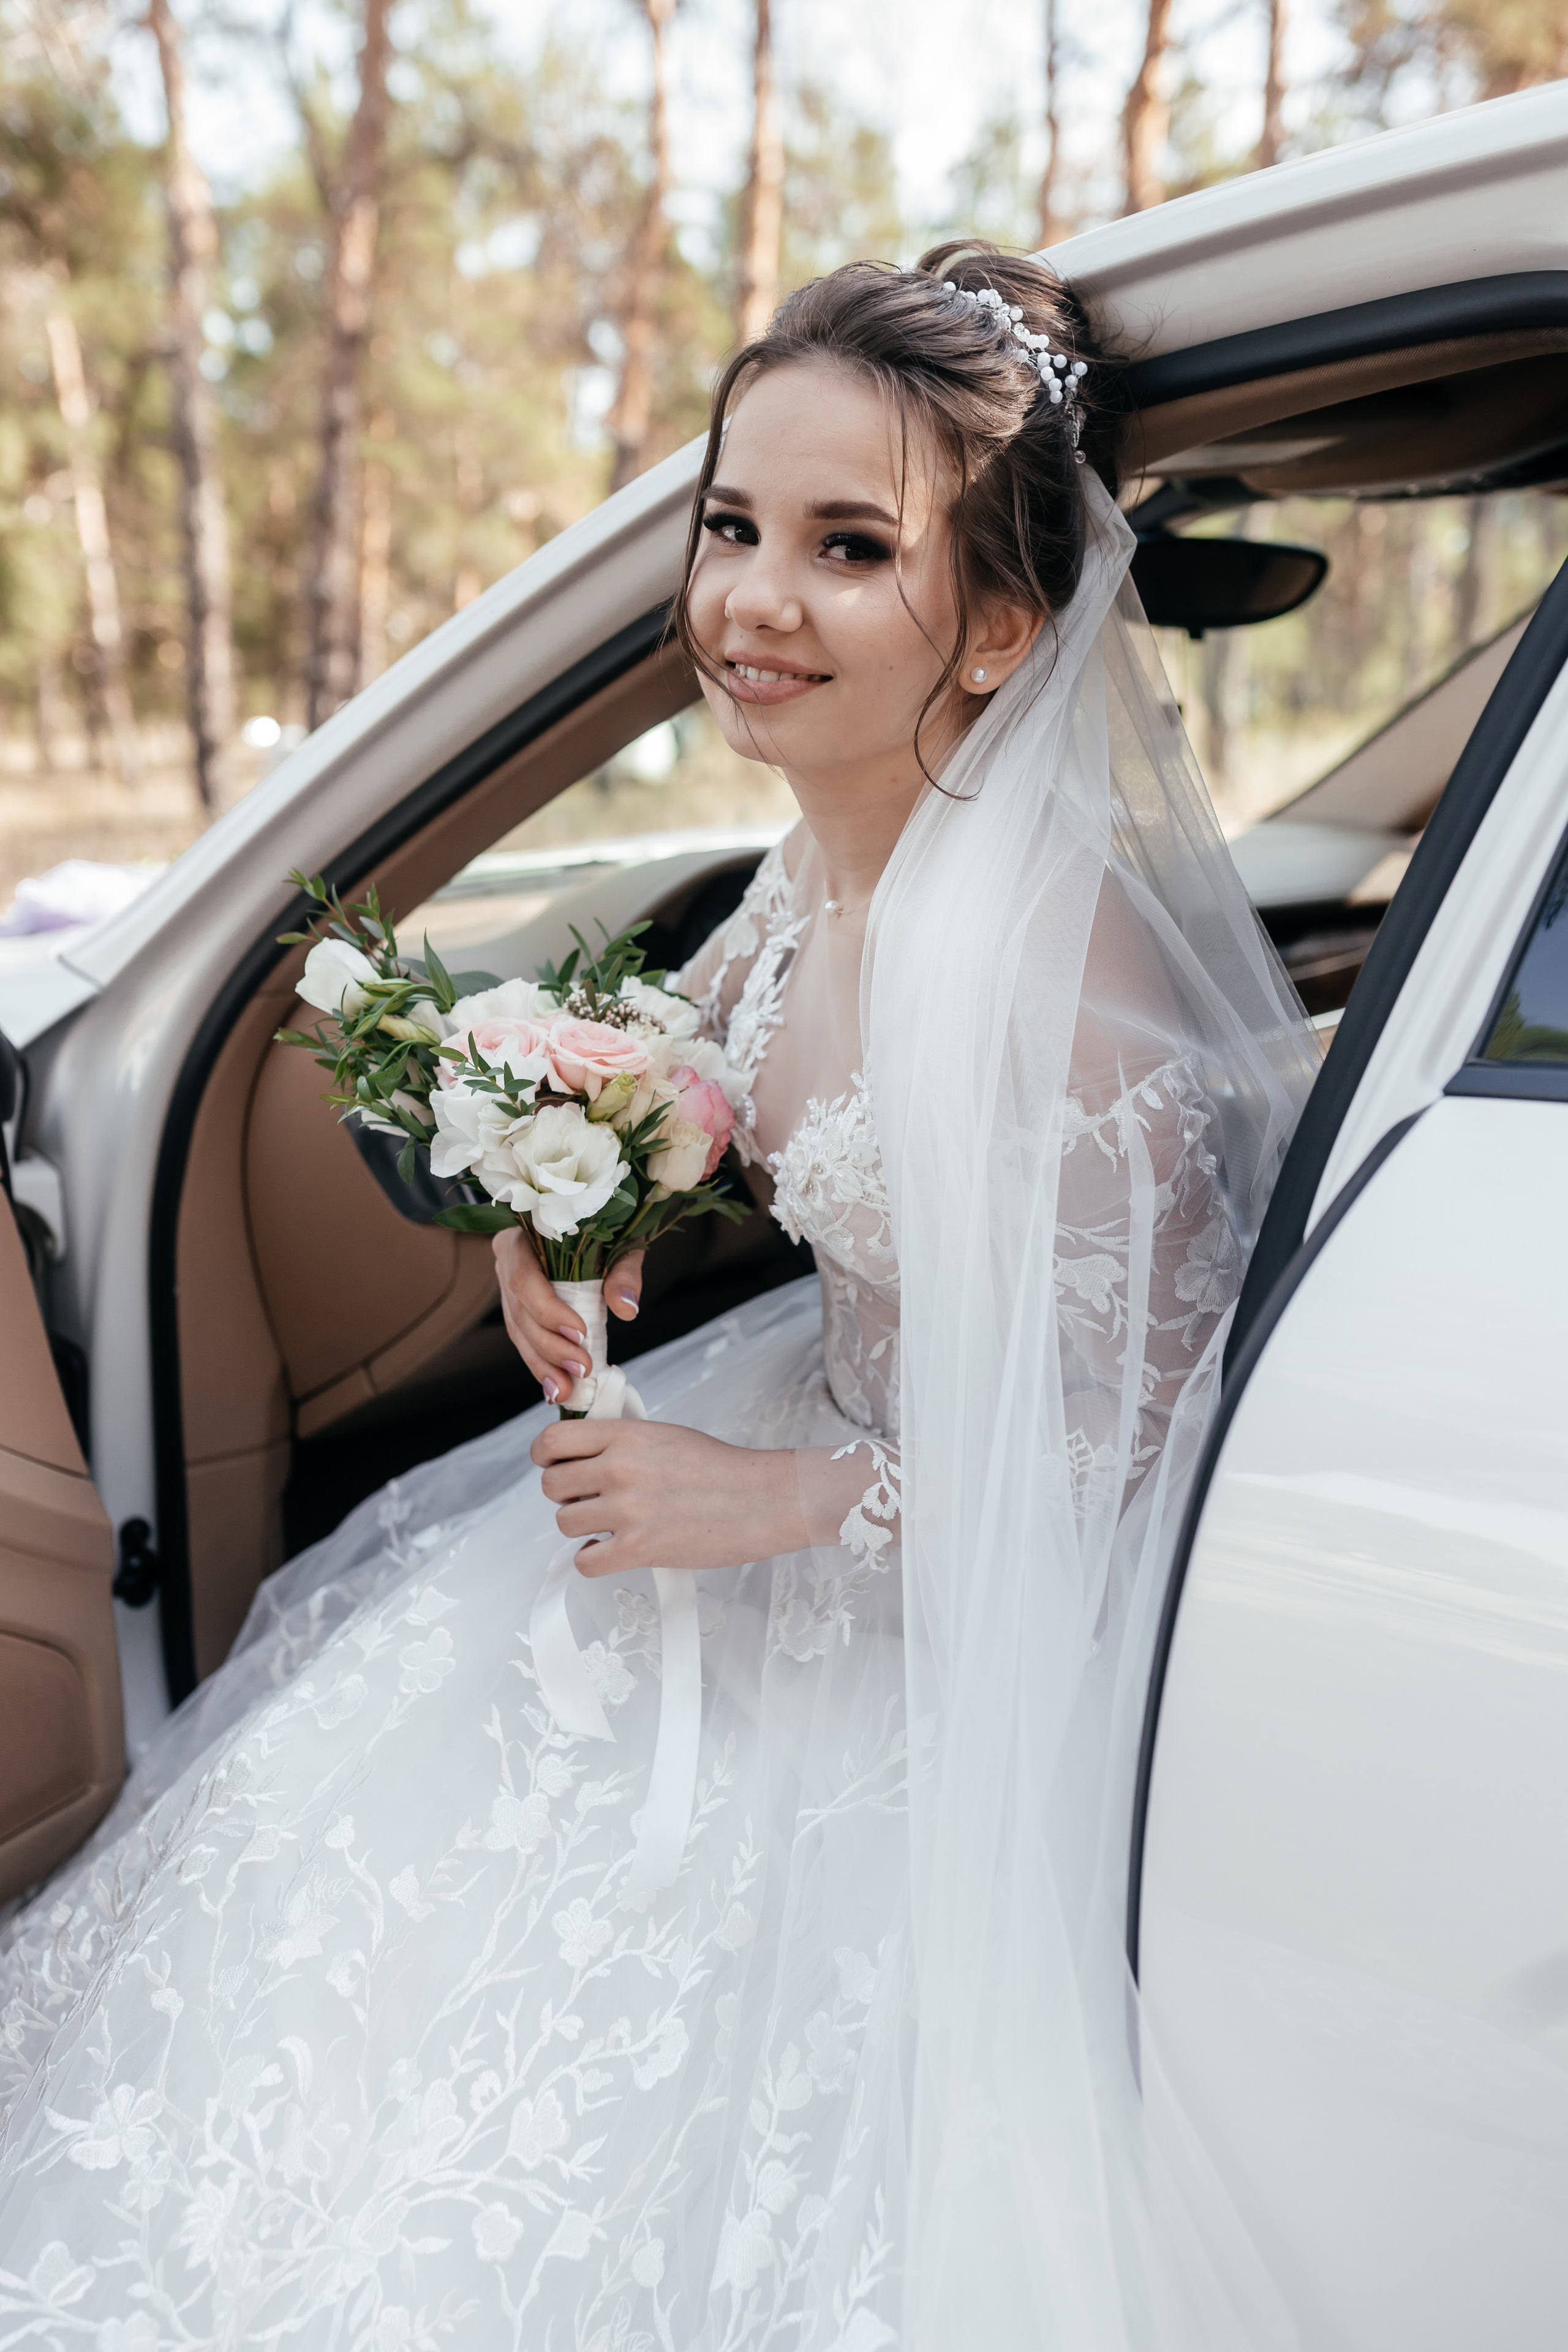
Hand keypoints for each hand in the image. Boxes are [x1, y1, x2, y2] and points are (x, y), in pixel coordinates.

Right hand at [492, 1231, 644, 1402]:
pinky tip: (556, 1387)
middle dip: (550, 1347)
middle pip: (519, 1312)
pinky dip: (542, 1364)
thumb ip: (624, 1270)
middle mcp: (507, 1261)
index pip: (524, 1279)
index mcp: (522, 1236)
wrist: (597, 1215)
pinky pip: (525, 1338)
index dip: (548, 1311)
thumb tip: (626, 1308)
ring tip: (567, 1390)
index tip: (580, 1333)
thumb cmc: (609, 1222)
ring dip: (544, 1365)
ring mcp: (507, 1285)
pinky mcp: (518, 1306)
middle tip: (582, 1369)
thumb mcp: (622, 1237)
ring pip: (519, 1332)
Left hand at [530, 1417, 807, 1576]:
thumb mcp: (664, 1435)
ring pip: (564, 1523)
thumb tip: (581, 1452)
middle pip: (551, 1486)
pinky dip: (593, 1559)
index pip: (551, 1441)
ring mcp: (626, 1511)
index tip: (553, 1465)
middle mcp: (619, 1469)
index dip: (545, 1456)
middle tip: (587, 1498)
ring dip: (581, 1526)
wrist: (762, 1499)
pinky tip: (611, 1549)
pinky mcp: (638, 1550)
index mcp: (625, 1436)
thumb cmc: (720, 1468)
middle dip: (564, 1494)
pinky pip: (585, 1561)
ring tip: (608, 1523)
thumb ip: (620, 1440)